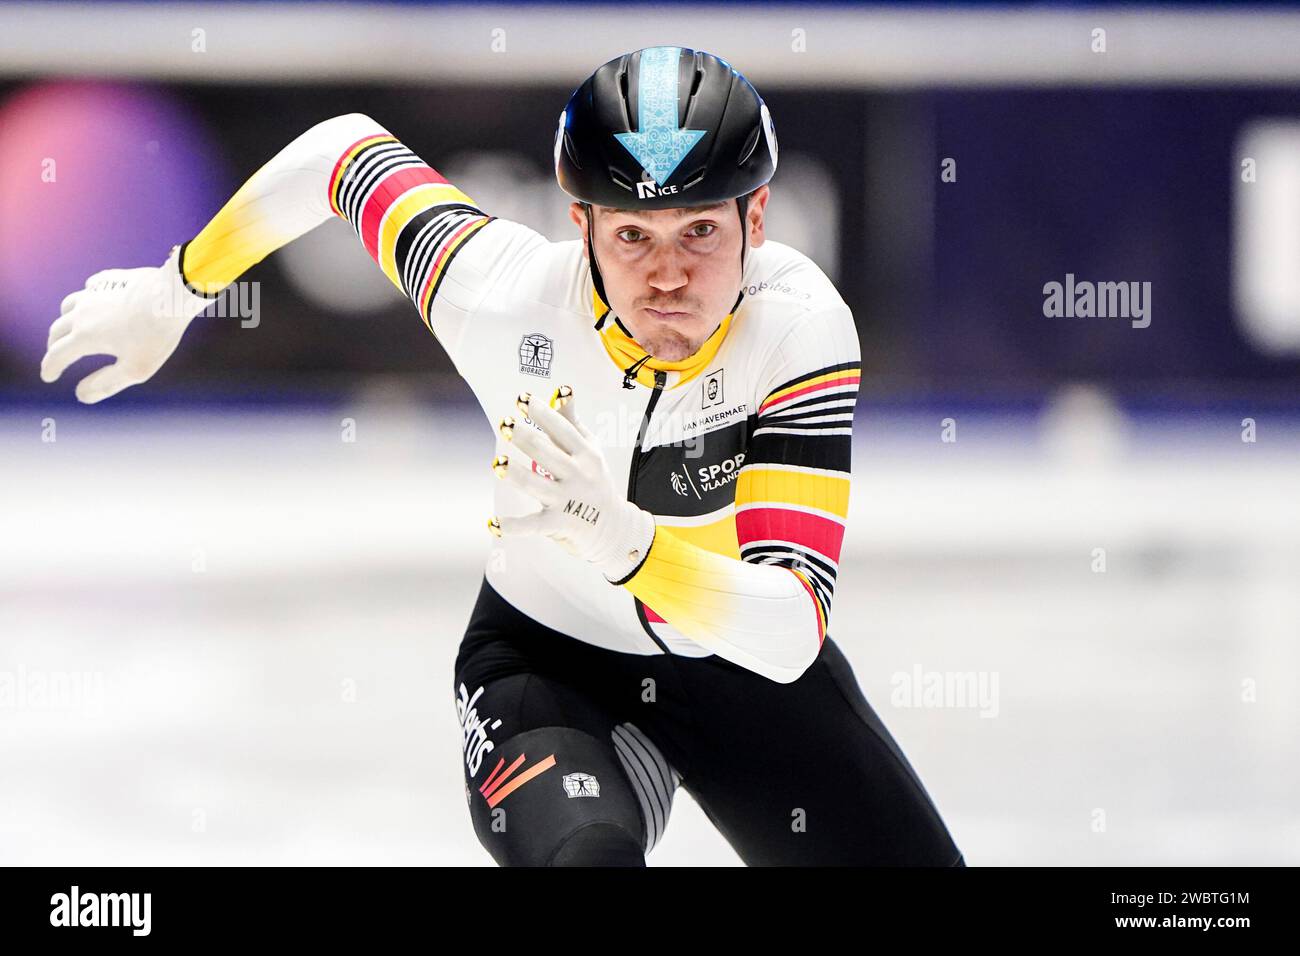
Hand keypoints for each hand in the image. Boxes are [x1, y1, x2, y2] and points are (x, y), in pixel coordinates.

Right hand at [41, 244, 214, 403]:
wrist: (173, 295)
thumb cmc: (157, 335)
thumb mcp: (136, 368)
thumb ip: (107, 383)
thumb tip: (81, 395)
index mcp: (85, 336)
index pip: (57, 355)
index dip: (50, 368)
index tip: (48, 376)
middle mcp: (82, 312)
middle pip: (57, 330)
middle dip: (54, 345)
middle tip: (56, 355)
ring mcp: (95, 293)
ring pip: (69, 306)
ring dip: (65, 320)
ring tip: (70, 327)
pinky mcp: (110, 280)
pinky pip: (90, 288)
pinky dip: (86, 298)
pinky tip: (94, 300)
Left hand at [488, 384, 655, 582]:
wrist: (613, 527)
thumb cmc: (595, 481)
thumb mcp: (590, 449)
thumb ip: (571, 421)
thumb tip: (562, 389)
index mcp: (586, 453)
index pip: (562, 429)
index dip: (542, 414)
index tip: (522, 399)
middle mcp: (578, 475)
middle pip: (547, 453)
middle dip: (526, 438)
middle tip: (505, 424)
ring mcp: (567, 500)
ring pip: (538, 485)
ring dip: (517, 475)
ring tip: (498, 464)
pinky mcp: (558, 524)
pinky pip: (532, 525)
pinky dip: (512, 527)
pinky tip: (492, 523)